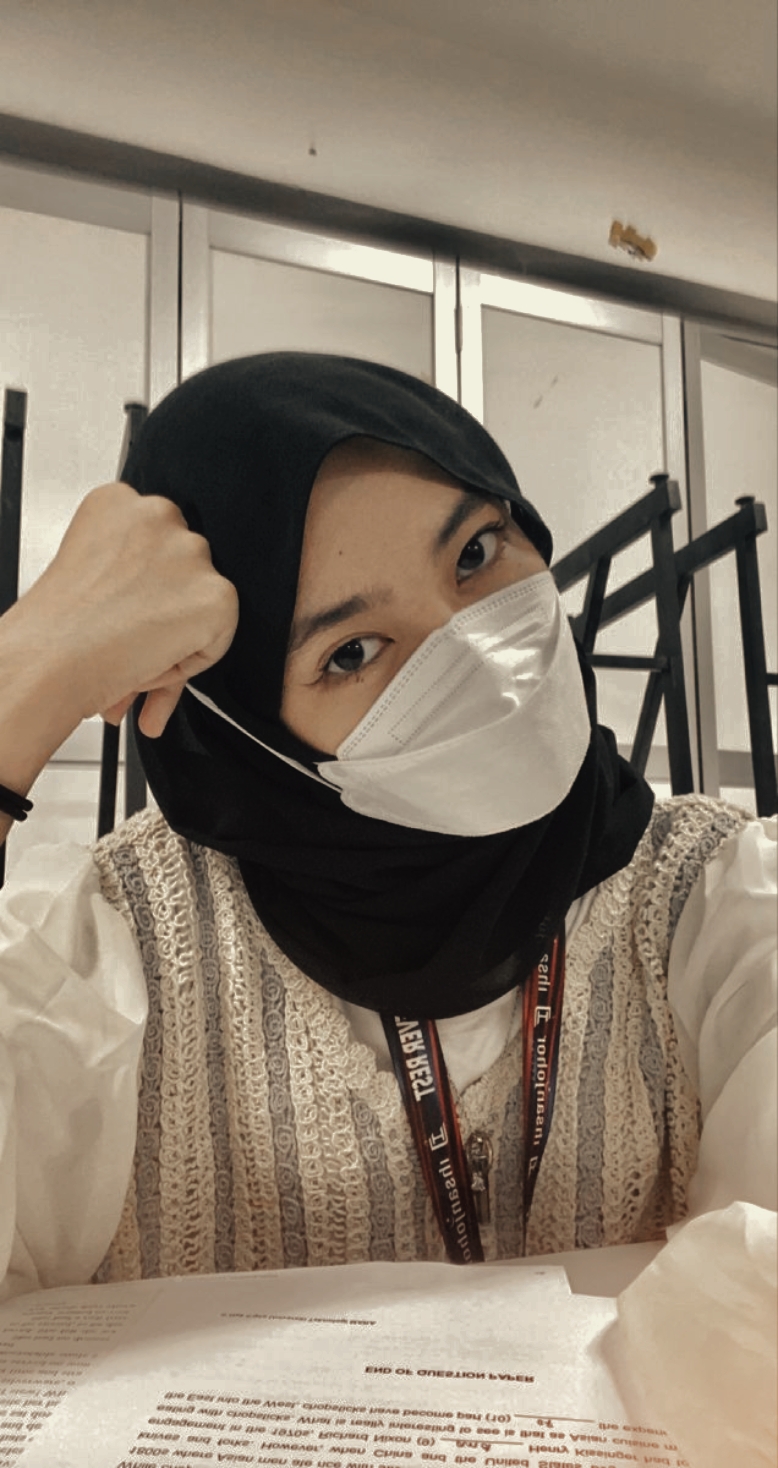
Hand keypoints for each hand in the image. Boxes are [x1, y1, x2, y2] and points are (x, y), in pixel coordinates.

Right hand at [17, 482, 238, 737]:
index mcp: (118, 502)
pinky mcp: (216, 594)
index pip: (156, 539)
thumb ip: (128, 568)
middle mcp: (158, 515)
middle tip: (132, 631)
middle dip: (166, 603)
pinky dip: (193, 658)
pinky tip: (153, 657)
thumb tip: (152, 596)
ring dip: (178, 629)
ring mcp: (191, 552)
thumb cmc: (58, 626)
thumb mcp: (88, 570)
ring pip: (202, 599)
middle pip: (185, 566)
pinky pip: (219, 635)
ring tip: (136, 648)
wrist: (54, 658)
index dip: (144, 583)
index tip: (125, 601)